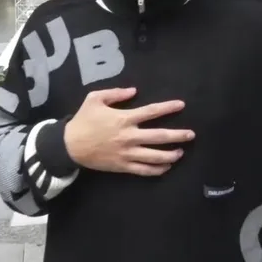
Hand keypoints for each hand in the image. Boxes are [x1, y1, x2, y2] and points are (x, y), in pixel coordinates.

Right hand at [63, 88, 195, 175]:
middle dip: (178, 135)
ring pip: (154, 157)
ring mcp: (127, 153)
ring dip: (171, 155)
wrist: (69, 146)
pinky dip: (157, 170)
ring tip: (181, 152)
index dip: (168, 108)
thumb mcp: (94, 99)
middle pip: (159, 137)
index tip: (181, 105)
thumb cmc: (83, 120)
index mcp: (123, 118)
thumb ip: (115, 93)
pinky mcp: (123, 166)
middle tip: (191, 135)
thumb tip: (134, 90)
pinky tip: (166, 167)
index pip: (151, 112)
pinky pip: (144, 170)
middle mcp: (129, 136)